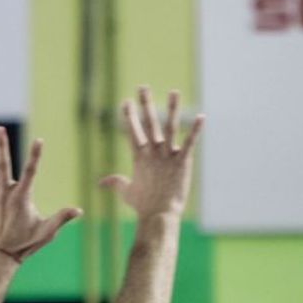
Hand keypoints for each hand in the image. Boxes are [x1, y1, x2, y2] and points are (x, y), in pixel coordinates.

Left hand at [0, 127, 80, 261]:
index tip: (39, 140)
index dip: (35, 155)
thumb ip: (62, 218)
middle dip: (1, 146)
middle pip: (2, 164)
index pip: (30, 172)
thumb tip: (79, 211)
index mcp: (21, 197)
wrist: (1, 255)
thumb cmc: (25, 243)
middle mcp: (4, 193)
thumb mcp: (47, 231)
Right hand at [100, 87, 204, 219]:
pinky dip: (196, 130)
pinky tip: (202, 117)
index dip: (129, 116)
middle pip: (148, 123)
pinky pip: (190, 143)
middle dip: (145, 104)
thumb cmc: (142, 205)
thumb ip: (114, 183)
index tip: (126, 101)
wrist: (159, 215)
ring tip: (174, 92)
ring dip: (172, 109)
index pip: (132, 131)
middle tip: (142, 87)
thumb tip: (100, 183)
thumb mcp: (125, 192)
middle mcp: (153, 152)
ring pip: (170, 127)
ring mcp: (168, 156)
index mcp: (139, 157)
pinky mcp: (182, 162)